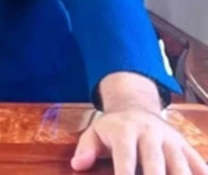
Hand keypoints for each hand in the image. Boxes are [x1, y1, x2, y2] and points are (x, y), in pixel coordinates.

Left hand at [71, 108, 207, 174]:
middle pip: (155, 162)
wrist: (136, 105)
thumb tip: (77, 165)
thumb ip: (86, 148)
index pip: (126, 156)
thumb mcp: (94, 132)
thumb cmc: (112, 127)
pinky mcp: (185, 145)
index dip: (125, 174)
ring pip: (179, 164)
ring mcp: (170, 140)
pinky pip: (196, 162)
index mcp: (124, 130)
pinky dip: (200, 173)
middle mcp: (150, 134)